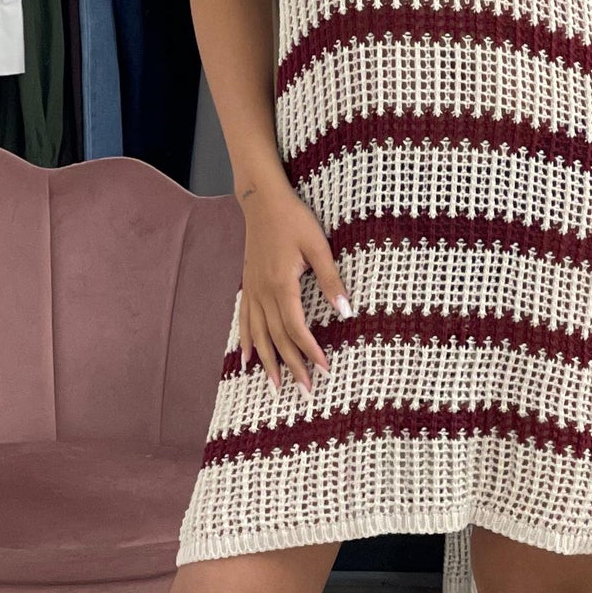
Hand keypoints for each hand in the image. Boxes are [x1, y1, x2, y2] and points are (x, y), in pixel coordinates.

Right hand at [237, 182, 350, 396]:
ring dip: (267, 363)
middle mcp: (263, 292)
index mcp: (282, 284)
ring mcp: (252, 290)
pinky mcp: (248, 285)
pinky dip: (246, 342)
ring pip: (258, 335)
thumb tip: (346, 311)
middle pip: (276, 338)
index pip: (296, 327)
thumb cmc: (293, 219)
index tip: (324, 370)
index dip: (310, 351)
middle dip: (291, 366)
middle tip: (304, 391)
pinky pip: (245, 321)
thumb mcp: (318, 245)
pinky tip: (246, 359)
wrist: (262, 200)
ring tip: (275, 387)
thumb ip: (330, 280)